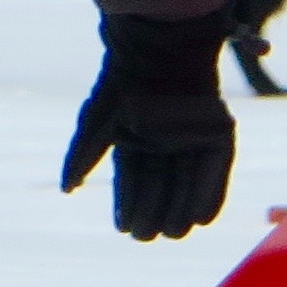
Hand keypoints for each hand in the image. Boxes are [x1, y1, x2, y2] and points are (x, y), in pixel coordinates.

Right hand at [61, 9, 235, 240]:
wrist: (161, 49)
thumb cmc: (124, 82)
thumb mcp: (96, 121)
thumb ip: (83, 155)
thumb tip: (67, 189)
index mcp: (137, 134)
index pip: (133, 178)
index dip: (128, 203)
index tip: (126, 228)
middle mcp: (166, 138)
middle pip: (161, 184)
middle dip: (154, 211)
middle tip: (148, 237)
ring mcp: (192, 135)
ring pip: (187, 180)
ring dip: (180, 208)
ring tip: (173, 233)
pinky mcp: (218, 131)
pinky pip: (216, 169)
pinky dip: (210, 193)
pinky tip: (201, 218)